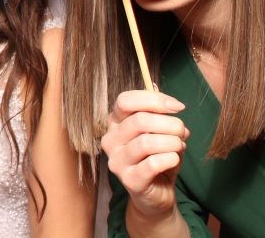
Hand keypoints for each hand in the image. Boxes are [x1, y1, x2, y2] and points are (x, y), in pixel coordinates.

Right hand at [101, 90, 189, 221]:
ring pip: (147, 142)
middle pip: (140, 120)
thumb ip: (160, 115)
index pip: (125, 101)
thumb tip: (170, 102)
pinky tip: (175, 160)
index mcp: (115, 123)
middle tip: (183, 131)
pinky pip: (153, 164)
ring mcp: (117, 161)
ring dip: (172, 142)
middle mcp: (111, 140)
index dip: (154, 100)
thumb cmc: (158, 158)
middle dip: (170, 124)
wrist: (157, 193)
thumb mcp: (159, 132)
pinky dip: (171, 159)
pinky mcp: (129, 180)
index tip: (177, 107)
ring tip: (179, 146)